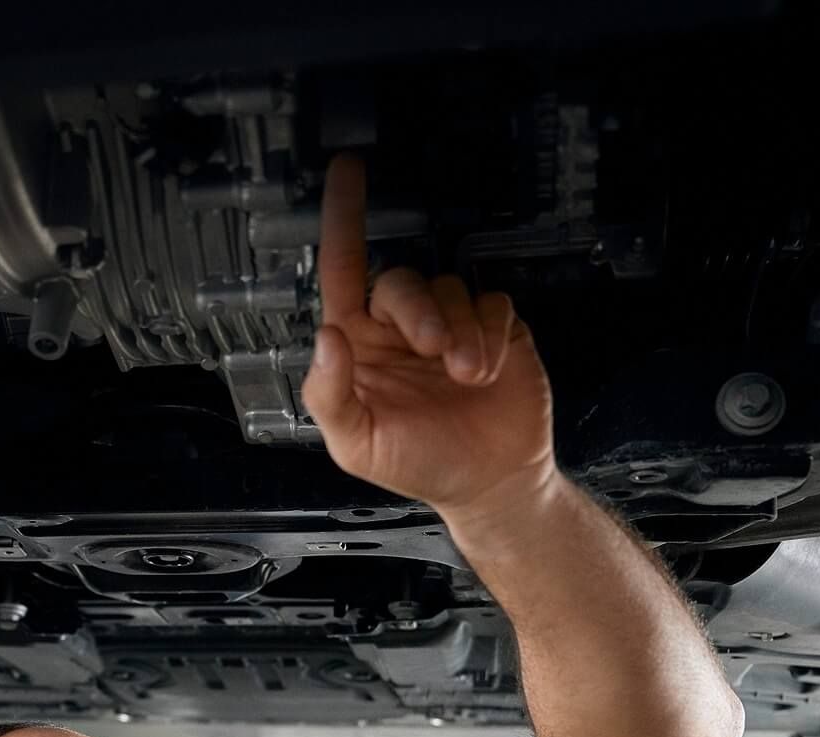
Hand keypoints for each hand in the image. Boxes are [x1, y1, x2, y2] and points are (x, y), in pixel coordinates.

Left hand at [301, 154, 557, 519]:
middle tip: (435, 352)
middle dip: (419, 311)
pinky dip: (489, 334)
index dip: (343, 219)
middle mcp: (400, 328)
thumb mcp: (357, 444)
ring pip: (450, 288)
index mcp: (359, 346)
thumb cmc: (417, 463)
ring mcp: (449, 325)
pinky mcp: (494, 328)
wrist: (489, 484)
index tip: (347, 171)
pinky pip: (491, 302)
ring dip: (459, 333)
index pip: (344, 269)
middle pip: (401, 281)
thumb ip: (329, 394)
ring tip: (467, 378)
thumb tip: (325, 338)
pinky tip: (489, 370)